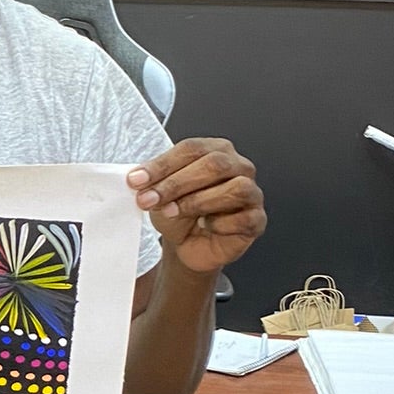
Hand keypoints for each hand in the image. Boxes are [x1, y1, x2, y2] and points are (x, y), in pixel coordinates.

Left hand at [128, 137, 265, 275]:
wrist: (190, 245)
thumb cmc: (180, 213)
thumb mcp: (161, 194)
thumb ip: (153, 183)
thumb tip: (138, 178)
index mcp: (216, 150)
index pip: (192, 149)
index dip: (163, 164)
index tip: (137, 180)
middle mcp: (238, 166)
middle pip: (214, 165)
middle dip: (177, 183)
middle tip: (150, 199)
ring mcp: (252, 192)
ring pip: (235, 188)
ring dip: (197, 201)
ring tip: (174, 212)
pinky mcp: (257, 219)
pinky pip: (243, 218)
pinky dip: (220, 224)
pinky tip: (206, 226)